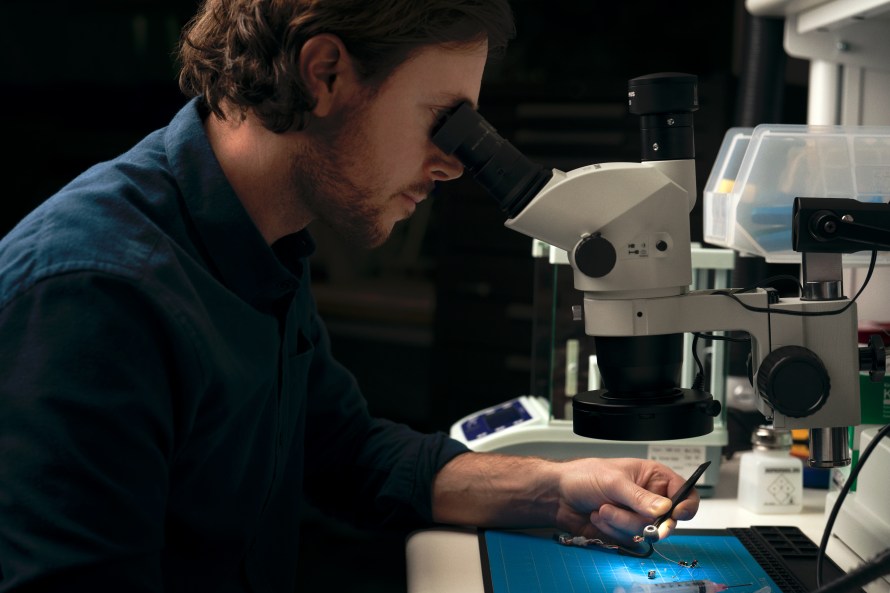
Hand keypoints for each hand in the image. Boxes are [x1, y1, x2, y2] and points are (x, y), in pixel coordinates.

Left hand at [553, 457, 699, 543]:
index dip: (686, 505)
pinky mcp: (625, 531)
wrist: (558, 495)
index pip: (684, 493)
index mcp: (653, 477)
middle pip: (667, 520)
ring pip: (646, 532)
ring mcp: (637, 516)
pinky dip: (612, 531)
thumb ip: (639, 497)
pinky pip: (630, 540)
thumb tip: (664, 508)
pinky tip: (599, 517)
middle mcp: (649, 498)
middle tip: (637, 519)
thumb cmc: (584, 476)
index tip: (675, 514)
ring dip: (621, 523)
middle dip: (643, 519)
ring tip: (603, 508)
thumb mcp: (613, 481)